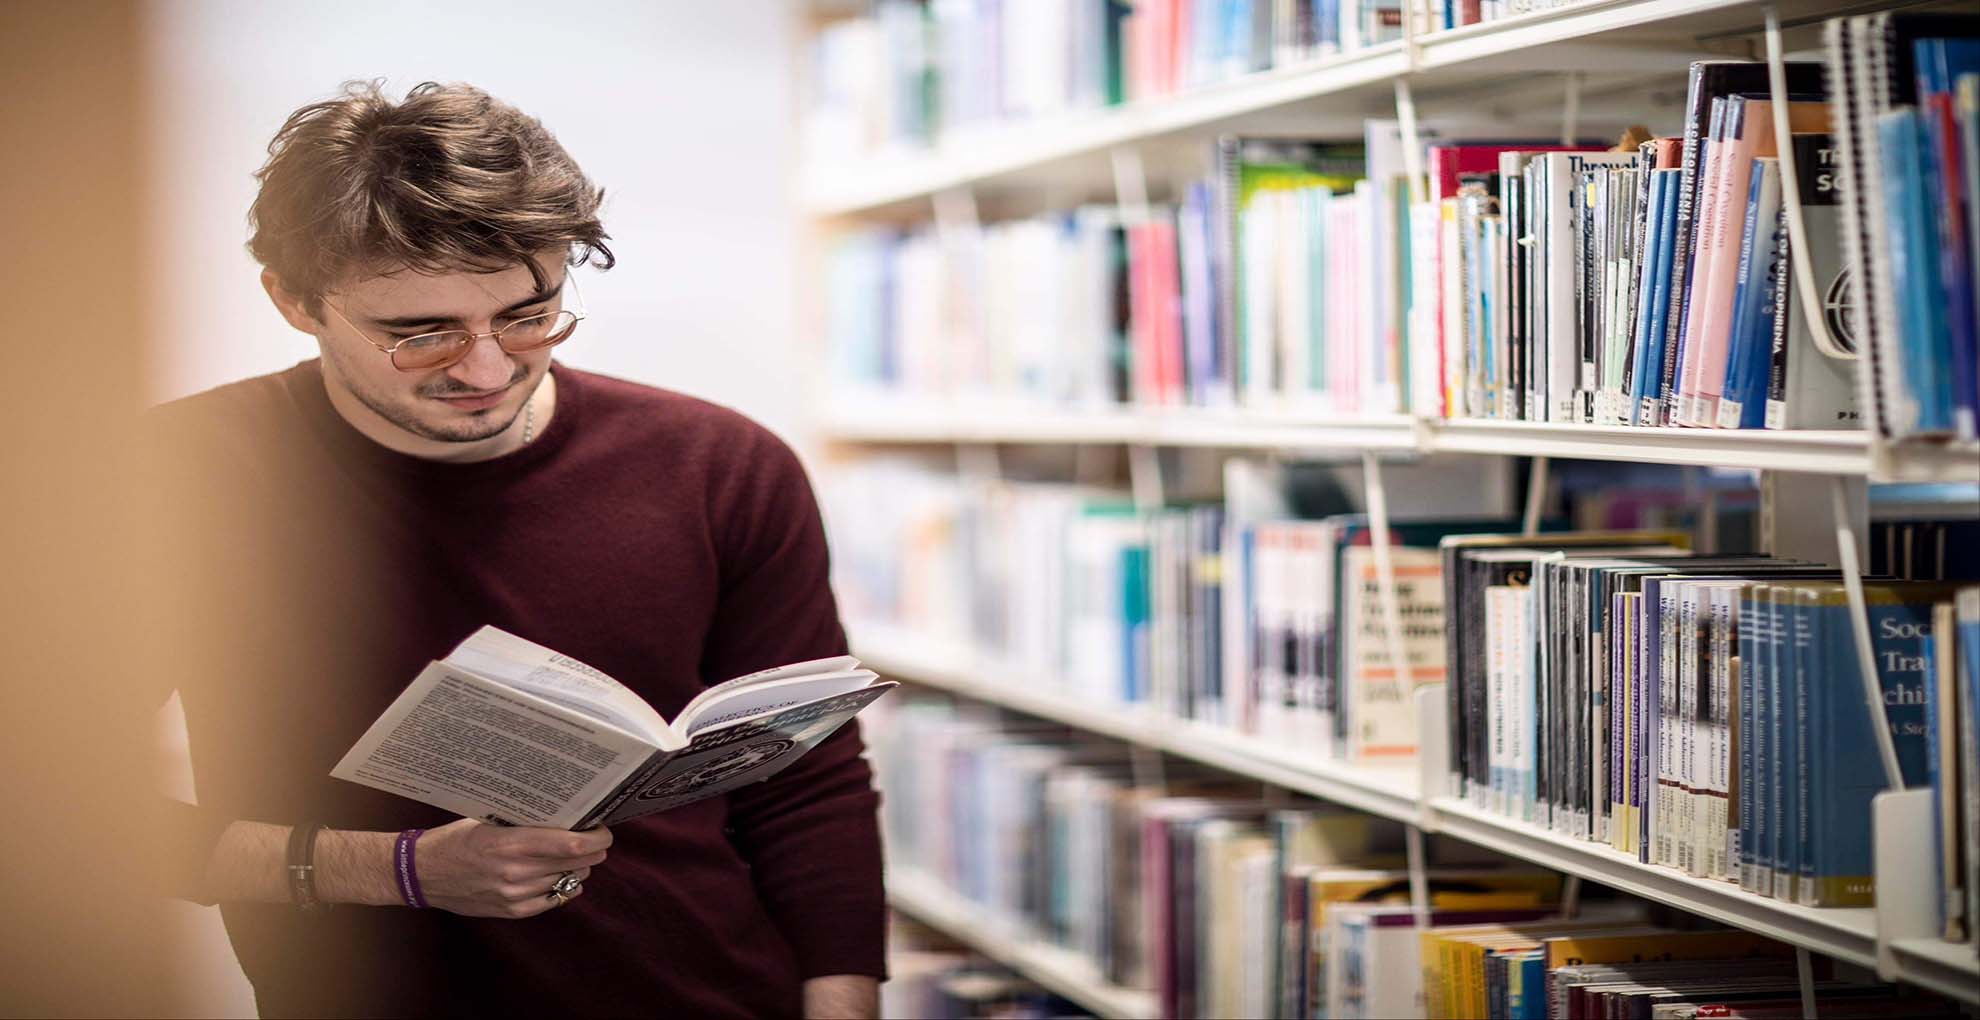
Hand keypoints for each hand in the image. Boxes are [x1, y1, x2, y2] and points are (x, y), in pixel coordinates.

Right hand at [411, 818, 610, 917]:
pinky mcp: (512, 911)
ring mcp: (515, 895)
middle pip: (579, 864)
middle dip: (593, 850)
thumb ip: (526, 821)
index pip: (572, 845)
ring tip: (572, 854)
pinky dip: (564, 886)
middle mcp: (516, 872)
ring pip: (569, 881)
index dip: (596, 837)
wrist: (421, 873)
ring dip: (579, 868)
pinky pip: (555, 900)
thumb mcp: (488, 820)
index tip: (602, 828)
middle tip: (594, 838)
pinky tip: (559, 875)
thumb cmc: (455, 840)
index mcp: (510, 843)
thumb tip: (564, 813)